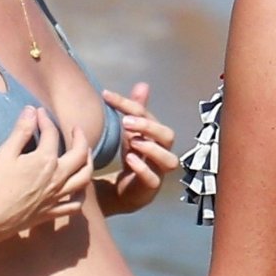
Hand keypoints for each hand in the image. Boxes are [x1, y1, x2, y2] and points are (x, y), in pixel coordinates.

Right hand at [0, 106, 92, 238]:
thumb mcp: (5, 153)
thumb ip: (21, 131)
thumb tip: (31, 110)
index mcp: (46, 160)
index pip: (51, 134)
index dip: (45, 120)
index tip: (38, 113)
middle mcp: (58, 177)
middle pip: (80, 154)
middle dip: (80, 138)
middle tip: (76, 130)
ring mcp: (58, 196)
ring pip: (84, 179)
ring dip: (89, 164)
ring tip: (87, 155)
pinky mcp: (53, 212)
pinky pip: (75, 205)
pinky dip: (80, 197)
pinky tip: (78, 191)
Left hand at [102, 83, 178, 213]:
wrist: (122, 191)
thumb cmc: (131, 158)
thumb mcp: (130, 132)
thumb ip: (136, 110)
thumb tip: (143, 84)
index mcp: (157, 136)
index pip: (148, 115)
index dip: (130, 104)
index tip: (106, 95)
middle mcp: (162, 152)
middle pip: (167, 136)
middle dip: (148, 127)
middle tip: (126, 122)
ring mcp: (159, 172)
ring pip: (169, 160)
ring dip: (152, 149)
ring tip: (132, 141)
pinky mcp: (150, 189)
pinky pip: (153, 179)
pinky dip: (143, 169)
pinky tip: (130, 159)